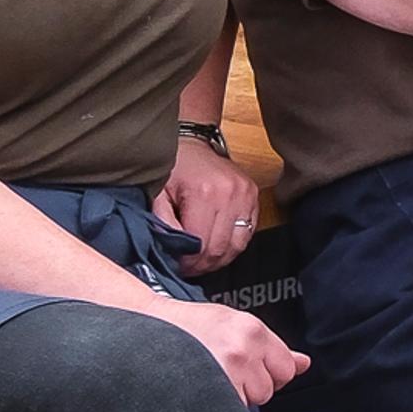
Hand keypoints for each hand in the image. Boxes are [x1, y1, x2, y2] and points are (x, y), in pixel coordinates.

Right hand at [143, 293, 304, 407]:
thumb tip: (304, 364)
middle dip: (249, 386)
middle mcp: (241, 350)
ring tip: (208, 378)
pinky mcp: (205, 391)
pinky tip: (200, 391)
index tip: (248, 370)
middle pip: (268, 390)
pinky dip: (216, 407)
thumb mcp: (234, 326)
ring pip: (247, 403)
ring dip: (231, 398)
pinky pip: (227, 411)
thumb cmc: (188, 327)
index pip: (285, 370)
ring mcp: (222, 372)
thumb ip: (271, 347)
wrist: (144, 327)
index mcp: (252, 331)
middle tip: (221, 371)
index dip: (268, 374)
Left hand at [155, 134, 259, 272]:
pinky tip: (216, 246)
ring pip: (237, 246)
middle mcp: (231, 194)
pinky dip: (232, 246)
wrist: (194, 144)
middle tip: (188, 268)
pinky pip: (248, 234)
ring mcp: (247, 196)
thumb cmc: (174, 168)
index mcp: (204, 193)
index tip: (177, 266)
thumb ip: (162, 224)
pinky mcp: (254, 198)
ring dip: (219, 259)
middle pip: (220, 248)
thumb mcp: (157, 195)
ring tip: (202, 260)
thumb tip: (172, 253)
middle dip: (202, 264)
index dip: (188, 262)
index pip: (200, 244)